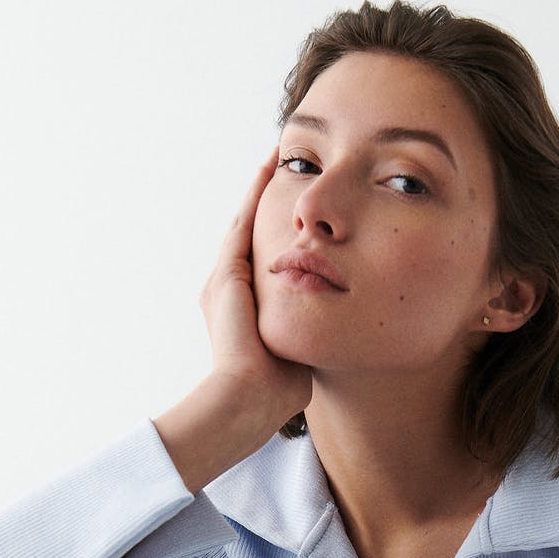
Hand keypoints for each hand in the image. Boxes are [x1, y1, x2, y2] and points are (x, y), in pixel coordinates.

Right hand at [153, 151, 313, 492]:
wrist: (248, 400)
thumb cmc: (276, 392)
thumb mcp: (298, 355)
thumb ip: (309, 337)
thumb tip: (334, 333)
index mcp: (245, 310)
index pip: (265, 264)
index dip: (279, 237)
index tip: (295, 215)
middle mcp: (229, 291)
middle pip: (252, 236)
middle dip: (267, 203)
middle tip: (284, 168)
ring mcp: (224, 282)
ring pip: (247, 223)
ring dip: (260, 189)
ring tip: (278, 157)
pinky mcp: (226, 277)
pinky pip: (244, 224)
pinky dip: (255, 193)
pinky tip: (270, 167)